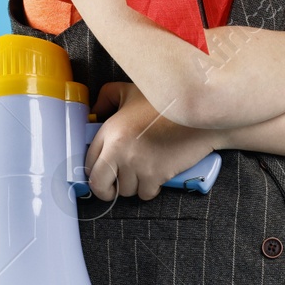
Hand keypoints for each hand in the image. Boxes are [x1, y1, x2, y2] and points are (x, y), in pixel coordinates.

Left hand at [85, 82, 220, 201]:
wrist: (196, 112)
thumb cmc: (165, 102)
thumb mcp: (130, 90)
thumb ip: (107, 97)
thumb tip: (94, 112)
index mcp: (110, 130)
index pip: (88, 162)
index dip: (94, 172)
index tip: (100, 174)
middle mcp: (118, 150)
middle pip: (99, 184)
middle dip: (104, 190)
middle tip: (112, 188)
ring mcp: (137, 165)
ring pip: (126, 190)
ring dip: (134, 185)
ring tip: (144, 169)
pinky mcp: (155, 175)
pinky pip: (145, 194)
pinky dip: (151, 188)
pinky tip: (157, 174)